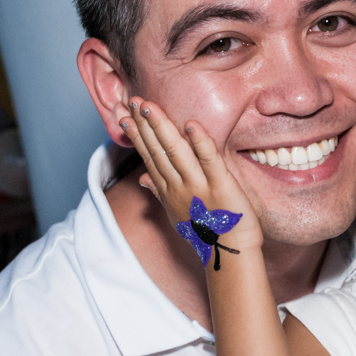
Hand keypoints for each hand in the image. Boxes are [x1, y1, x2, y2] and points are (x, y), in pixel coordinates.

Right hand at [118, 98, 262, 249]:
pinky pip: (209, 160)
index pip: (150, 156)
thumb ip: (159, 191)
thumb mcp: (177, 211)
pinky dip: (200, 142)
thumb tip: (142, 178)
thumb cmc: (207, 231)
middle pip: (159, 150)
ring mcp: (199, 185)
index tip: (125, 115)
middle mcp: (180, 186)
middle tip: (133, 100)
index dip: (137, 135)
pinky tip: (191, 124)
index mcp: (170, 189)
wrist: (230, 254)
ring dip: (161, 127)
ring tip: (149, 106)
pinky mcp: (221, 185)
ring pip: (177, 151)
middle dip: (145, 125)